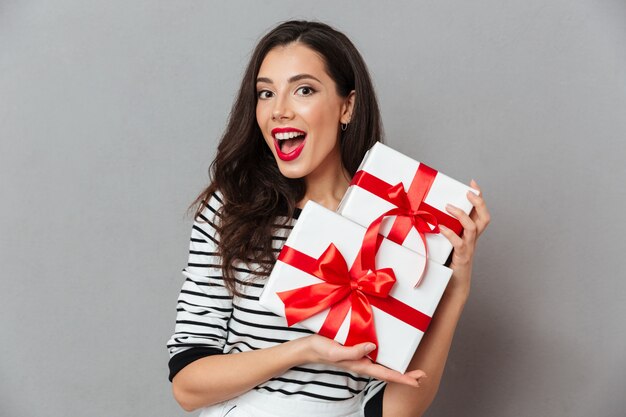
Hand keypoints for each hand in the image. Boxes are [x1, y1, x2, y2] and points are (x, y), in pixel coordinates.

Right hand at [302, 334, 426, 386]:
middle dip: (406, 376)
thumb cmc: (321, 349)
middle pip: (389, 372)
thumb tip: (373, 347)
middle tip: (423, 376)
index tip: (417, 381)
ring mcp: (361, 358)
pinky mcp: (357, 351)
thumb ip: (353, 351)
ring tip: (413, 369)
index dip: (402, 378)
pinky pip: (376, 357)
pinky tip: (392, 355)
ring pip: (384, 366)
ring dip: (399, 369)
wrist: (308, 348)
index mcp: (360, 365)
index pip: (386, 374)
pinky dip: (388, 359)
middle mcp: (363, 363)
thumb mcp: (336, 351)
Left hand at [439, 179, 490, 295]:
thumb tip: (425, 214)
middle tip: (468, 192)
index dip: (479, 197)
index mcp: (471, 234)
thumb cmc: (449, 263)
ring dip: (461, 214)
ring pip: (473, 227)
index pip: (480, 212)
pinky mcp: (462, 257)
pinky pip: (459, 243)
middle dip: (478, 202)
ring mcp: (468, 248)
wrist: (454, 286)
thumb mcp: (447, 242)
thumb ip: (443, 229)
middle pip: (485, 218)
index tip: (472, 183)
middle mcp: (473, 239)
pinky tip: (441, 228)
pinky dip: (450, 234)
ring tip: (449, 206)